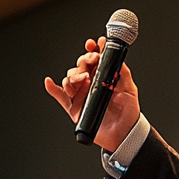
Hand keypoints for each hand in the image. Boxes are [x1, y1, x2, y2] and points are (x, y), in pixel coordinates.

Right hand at [44, 37, 140, 151]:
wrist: (124, 133)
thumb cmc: (128, 112)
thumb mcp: (129, 88)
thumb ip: (122, 72)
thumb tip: (115, 56)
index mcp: (102, 76)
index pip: (94, 59)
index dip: (92, 49)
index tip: (93, 45)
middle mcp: (89, 84)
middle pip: (79, 66)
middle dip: (84, 61)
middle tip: (92, 62)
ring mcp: (81, 95)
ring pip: (69, 79)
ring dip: (73, 76)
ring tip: (84, 79)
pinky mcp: (74, 108)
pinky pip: (60, 97)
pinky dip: (52, 89)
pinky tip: (49, 82)